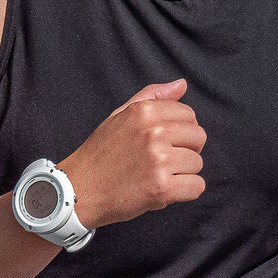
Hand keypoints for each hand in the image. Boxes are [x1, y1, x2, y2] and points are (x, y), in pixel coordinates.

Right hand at [57, 80, 206, 229]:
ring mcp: (158, 160)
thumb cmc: (100, 154)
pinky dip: (184, 192)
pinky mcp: (162, 188)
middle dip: (185, 150)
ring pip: (197, 164)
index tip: (163, 143)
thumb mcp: (119, 116)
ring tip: (156, 176)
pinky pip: (196, 187)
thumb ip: (151, 97)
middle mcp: (153, 132)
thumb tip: (182, 85)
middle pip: (198, 138)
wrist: (78, 191)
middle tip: (161, 161)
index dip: (179, 132)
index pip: (189, 115)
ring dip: (182, 173)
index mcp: (144, 111)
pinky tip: (163, 191)